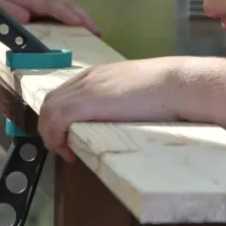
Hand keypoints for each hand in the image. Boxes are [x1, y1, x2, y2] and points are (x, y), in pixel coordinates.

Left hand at [0, 0, 98, 33]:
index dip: (65, 13)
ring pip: (74, 6)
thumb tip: (25, 17)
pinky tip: (91, 29)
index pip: (52, 5)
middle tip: (96, 32)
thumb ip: (9, 9)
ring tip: (97, 33)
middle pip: (69, 4)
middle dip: (83, 17)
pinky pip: (73, 10)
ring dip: (87, 18)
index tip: (78, 22)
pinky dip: (84, 18)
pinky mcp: (58, 4)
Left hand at [38, 57, 181, 162]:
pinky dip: (55, 138)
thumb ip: (124, 98)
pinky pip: (55, 120)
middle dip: (52, 126)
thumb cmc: (168, 87)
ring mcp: (85, 89)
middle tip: (65, 146)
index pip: (66, 92)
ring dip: (51, 134)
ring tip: (66, 151)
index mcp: (99, 73)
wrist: (176, 83)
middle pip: (51, 101)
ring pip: (49, 110)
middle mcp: (87, 78)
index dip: (62, 115)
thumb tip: (125, 115)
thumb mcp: (138, 90)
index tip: (72, 133)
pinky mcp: (85, 103)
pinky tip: (69, 151)